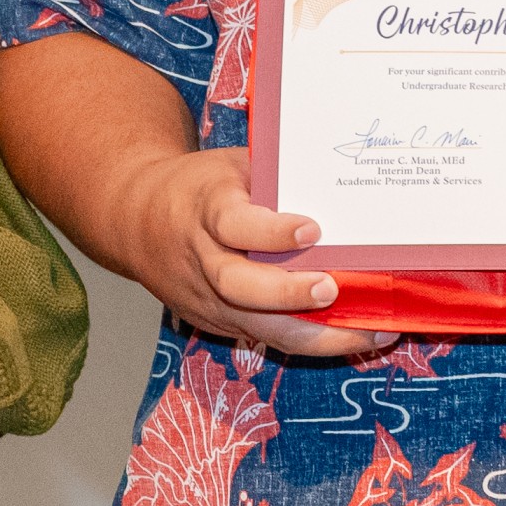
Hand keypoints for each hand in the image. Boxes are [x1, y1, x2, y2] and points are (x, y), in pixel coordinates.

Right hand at [110, 145, 383, 362]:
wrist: (134, 218)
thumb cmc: (199, 186)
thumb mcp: (230, 166)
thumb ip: (274, 177)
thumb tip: (341, 183)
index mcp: (205, 210)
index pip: (234, 225)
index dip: (271, 232)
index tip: (312, 228)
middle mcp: (202, 259)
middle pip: (239, 286)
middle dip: (288, 294)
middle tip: (332, 289)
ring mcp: (206, 297)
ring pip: (258, 326)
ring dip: (316, 335)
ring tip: (371, 332)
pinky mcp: (215, 321)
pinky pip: (265, 337)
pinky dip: (310, 340)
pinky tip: (353, 337)